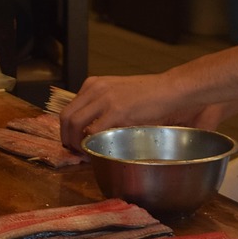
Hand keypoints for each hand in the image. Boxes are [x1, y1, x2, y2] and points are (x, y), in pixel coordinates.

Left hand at [59, 74, 209, 150]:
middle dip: (67, 138)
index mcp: (93, 84)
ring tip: (85, 154)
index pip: (69, 109)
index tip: (74, 142)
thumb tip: (92, 129)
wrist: (171, 89)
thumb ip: (103, 106)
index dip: (67, 129)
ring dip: (75, 143)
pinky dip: (91, 144)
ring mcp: (104, 99)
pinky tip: (98, 151)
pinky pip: (93, 131)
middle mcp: (95, 89)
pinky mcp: (116, 111)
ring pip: (74, 124)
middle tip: (75, 151)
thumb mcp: (119, 93)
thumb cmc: (151, 94)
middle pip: (66, 117)